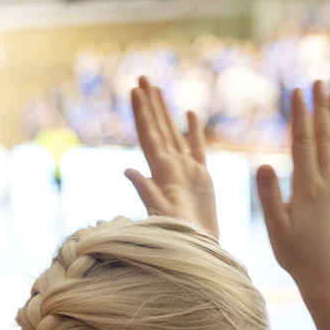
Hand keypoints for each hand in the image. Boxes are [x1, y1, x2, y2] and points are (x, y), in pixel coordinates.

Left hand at [124, 76, 218, 237]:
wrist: (199, 252)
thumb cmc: (179, 237)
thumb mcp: (161, 214)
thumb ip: (147, 192)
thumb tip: (127, 171)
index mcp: (161, 172)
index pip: (148, 136)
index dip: (142, 113)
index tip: (135, 90)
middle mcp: (170, 168)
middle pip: (158, 128)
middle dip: (149, 103)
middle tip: (141, 77)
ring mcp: (186, 172)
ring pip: (174, 134)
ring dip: (165, 112)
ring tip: (157, 89)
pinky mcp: (202, 179)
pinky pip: (197, 149)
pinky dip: (193, 132)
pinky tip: (189, 114)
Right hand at [256, 82, 329, 299]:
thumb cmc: (299, 258)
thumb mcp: (277, 230)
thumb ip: (269, 196)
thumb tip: (263, 164)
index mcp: (308, 188)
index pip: (302, 142)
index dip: (299, 115)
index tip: (296, 91)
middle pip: (324, 137)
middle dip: (320, 107)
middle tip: (318, 80)